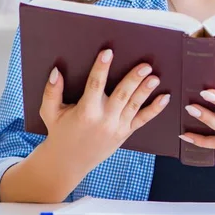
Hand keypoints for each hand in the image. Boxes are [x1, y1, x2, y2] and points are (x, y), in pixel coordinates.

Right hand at [40, 49, 169, 177]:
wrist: (68, 163)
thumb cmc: (60, 133)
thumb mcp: (50, 113)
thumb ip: (52, 91)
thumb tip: (57, 71)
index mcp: (85, 112)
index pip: (95, 85)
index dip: (102, 68)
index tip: (108, 52)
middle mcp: (103, 120)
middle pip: (121, 96)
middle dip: (133, 79)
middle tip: (145, 65)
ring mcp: (116, 127)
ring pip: (134, 106)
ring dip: (145, 91)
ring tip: (155, 77)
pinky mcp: (125, 133)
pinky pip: (142, 120)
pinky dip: (155, 110)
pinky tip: (164, 98)